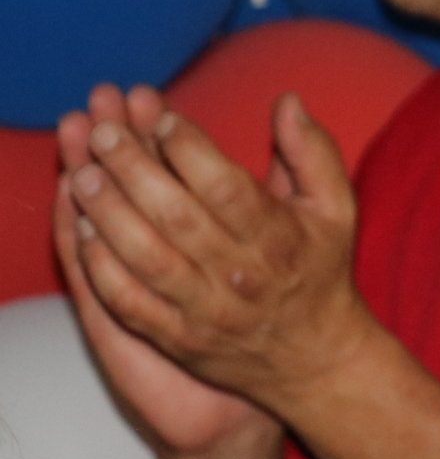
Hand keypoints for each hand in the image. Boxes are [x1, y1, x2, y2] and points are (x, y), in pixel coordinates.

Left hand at [61, 83, 373, 416]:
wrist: (314, 358)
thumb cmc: (320, 270)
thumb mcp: (335, 207)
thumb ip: (312, 151)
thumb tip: (287, 100)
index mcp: (281, 238)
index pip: (227, 187)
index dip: (190, 149)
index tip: (164, 120)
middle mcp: (243, 276)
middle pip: (178, 217)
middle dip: (136, 169)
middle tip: (106, 133)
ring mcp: (207, 311)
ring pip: (147, 259)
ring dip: (110, 215)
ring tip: (85, 175)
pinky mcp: (179, 339)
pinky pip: (130, 304)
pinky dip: (103, 270)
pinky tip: (85, 233)